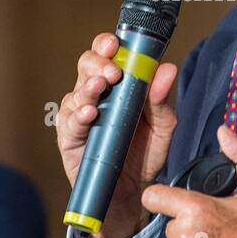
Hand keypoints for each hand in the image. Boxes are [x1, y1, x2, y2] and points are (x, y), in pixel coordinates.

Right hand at [56, 32, 178, 237]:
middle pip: (87, 65)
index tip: (117, 42)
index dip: (108, 44)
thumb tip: (166, 69)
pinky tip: (91, 113)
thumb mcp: (162, 128)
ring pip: (76, 91)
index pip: (108, 54)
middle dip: (98, 61)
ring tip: (102, 85)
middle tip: (114, 70)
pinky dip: (80, 114)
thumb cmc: (144, 155)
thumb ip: (162, 100)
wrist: (132, 195)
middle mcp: (96, 95)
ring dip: (89, 86)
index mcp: (118, 86)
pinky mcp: (70, 138)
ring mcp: (80, 116)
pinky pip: (70, 122)